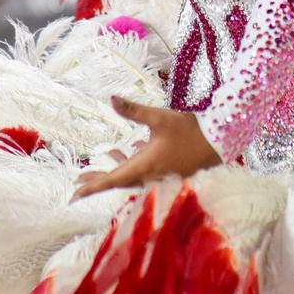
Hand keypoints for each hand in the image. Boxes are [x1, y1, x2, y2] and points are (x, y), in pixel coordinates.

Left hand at [72, 96, 221, 199]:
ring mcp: (159, 175)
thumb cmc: (188, 130)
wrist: (218, 141)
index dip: (92, 187)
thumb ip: (134, 110)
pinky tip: (130, 149)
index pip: (112, 180)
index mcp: (144, 166)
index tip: (75, 194)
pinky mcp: (166, 171)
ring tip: (101, 163)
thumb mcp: (159, 117)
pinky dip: (131, 163)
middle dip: (98, 180)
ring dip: (115, 170)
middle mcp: (149, 175)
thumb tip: (112, 99)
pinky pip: (142, 171)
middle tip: (79, 182)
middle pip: (117, 180)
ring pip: (130, 176)